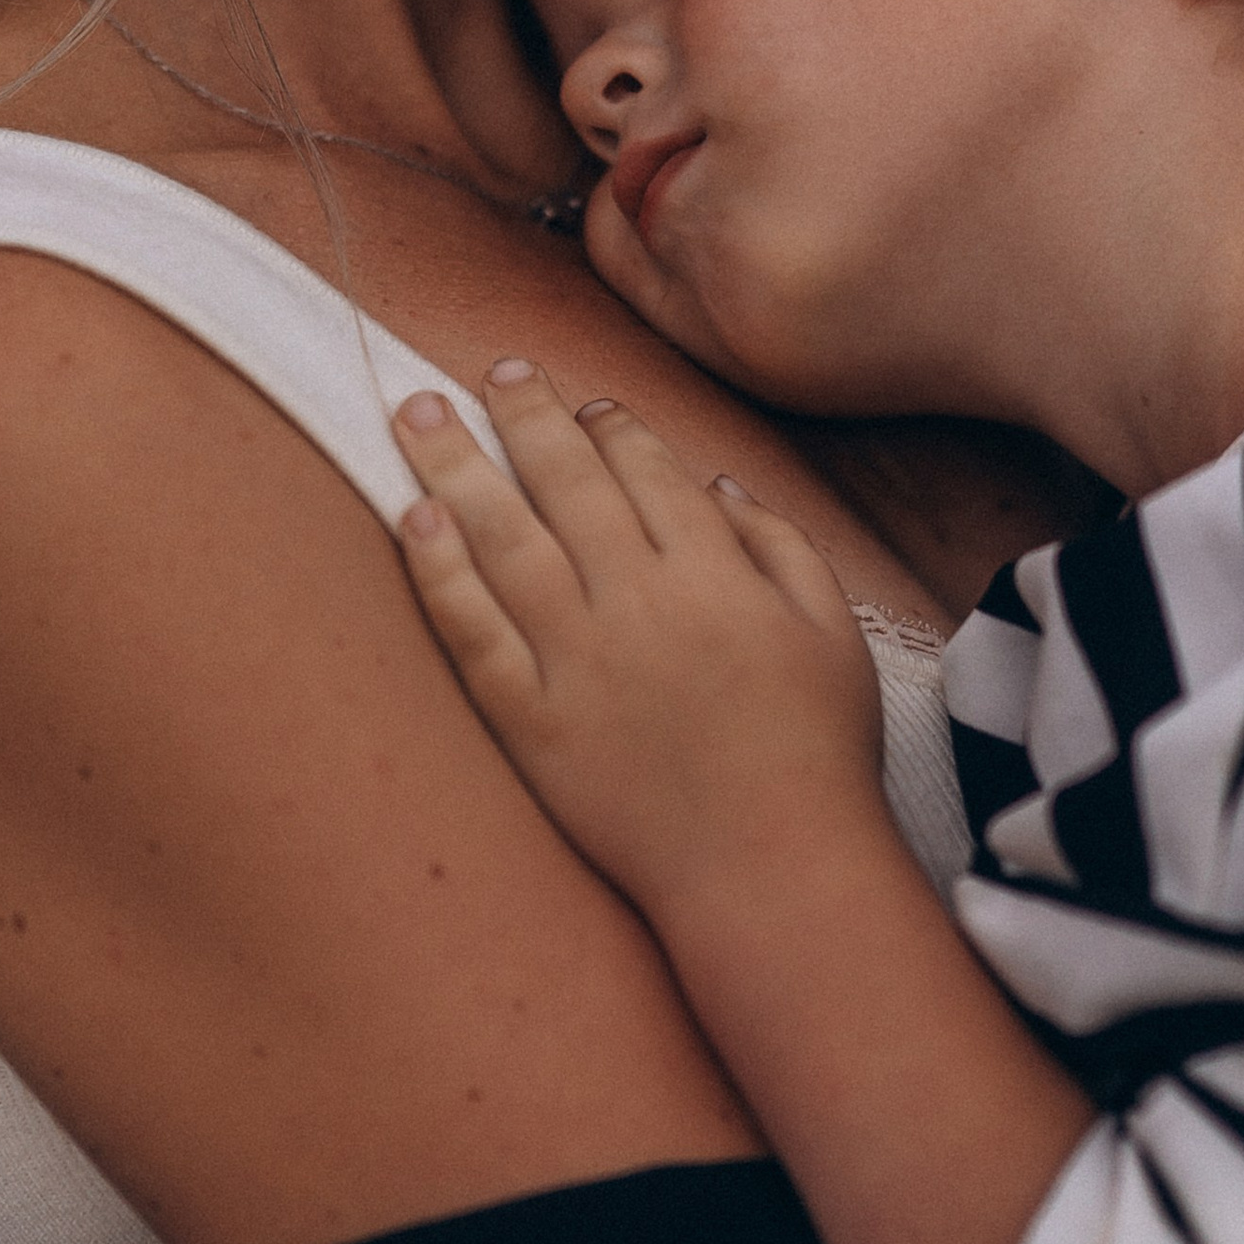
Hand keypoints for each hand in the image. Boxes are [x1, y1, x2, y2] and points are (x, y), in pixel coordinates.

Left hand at [391, 362, 889, 928]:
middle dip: (523, 416)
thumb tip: (713, 483)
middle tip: (489, 373)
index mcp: (711, 572)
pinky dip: (439, 573)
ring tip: (417, 413)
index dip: (608, 424)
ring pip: (502, 539)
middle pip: (563, 483)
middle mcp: (636, 602)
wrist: (770, 869)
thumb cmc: (814, 750)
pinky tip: (412, 520)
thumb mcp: (831, 629)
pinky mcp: (533, 724)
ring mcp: (577, 663)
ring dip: (454, 467)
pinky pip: (474, 634)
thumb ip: (777, 543)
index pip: (644, 469)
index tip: (582, 400)